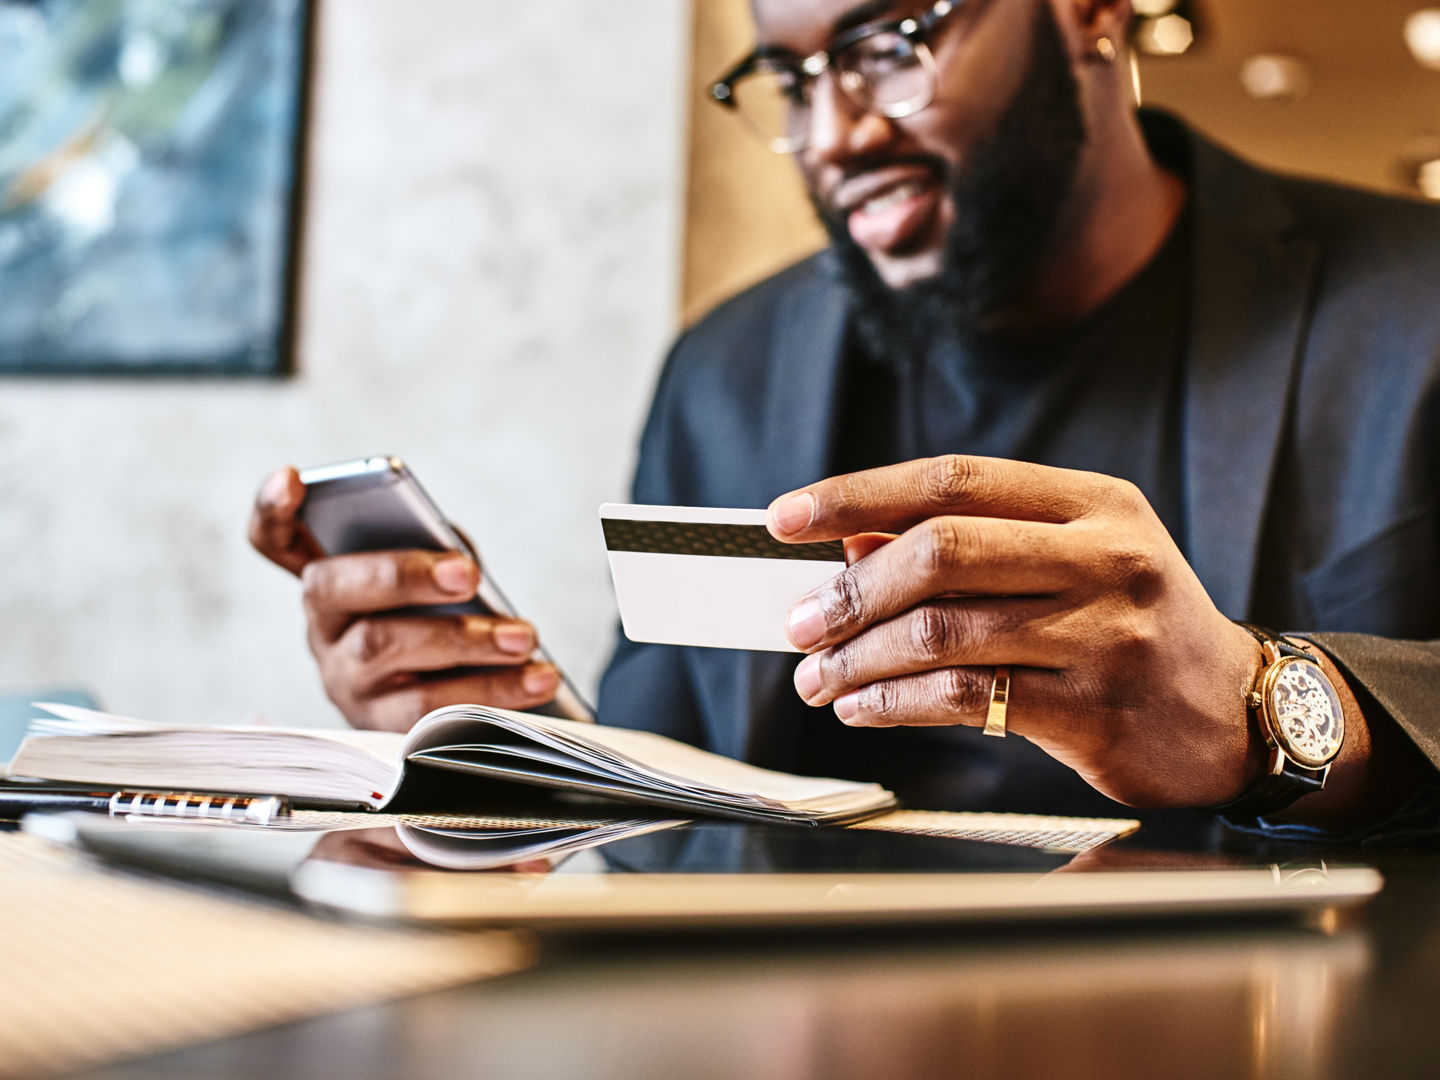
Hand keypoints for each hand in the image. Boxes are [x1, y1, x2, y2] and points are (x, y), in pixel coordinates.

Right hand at [248, 467, 559, 731]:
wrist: (461, 699)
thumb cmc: (446, 617)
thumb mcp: (437, 576)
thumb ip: (436, 552)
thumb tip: (458, 563)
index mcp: (330, 578)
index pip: (274, 538)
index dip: (272, 508)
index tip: (290, 477)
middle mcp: (323, 628)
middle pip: (338, 590)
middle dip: (403, 576)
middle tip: (467, 574)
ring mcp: (345, 681)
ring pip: (386, 652)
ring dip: (465, 644)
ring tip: (526, 637)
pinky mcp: (381, 729)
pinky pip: (428, 714)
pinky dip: (492, 692)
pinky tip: (540, 678)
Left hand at [766, 455, 1270, 808]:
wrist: (1235, 713)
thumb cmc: (1133, 627)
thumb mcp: (1071, 560)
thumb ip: (973, 546)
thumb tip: (851, 546)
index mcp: (1094, 503)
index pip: (953, 479)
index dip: (858, 495)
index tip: (788, 517)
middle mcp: (1107, 557)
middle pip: (941, 551)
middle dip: (850, 590)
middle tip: (799, 622)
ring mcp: (1106, 632)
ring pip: (943, 631)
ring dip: (858, 656)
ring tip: (816, 675)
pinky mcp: (1094, 708)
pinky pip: (962, 698)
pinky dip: (892, 702)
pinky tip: (861, 706)